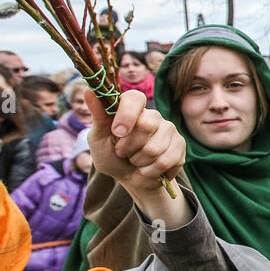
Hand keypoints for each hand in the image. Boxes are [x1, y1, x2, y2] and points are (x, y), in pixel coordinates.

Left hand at [85, 89, 186, 213]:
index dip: (127, 114)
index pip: (135, 98)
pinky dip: (151, 171)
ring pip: (155, 148)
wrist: (131, 179)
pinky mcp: (180, 146)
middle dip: (129, 146)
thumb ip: (98, 115)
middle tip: (123, 152)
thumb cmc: (112, 156)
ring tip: (136, 161)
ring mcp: (169, 129)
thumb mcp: (99, 137)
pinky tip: (148, 169)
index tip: (118, 132)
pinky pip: (166, 160)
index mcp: (132, 109)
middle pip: (146, 125)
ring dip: (139, 161)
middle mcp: (153, 116)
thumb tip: (89, 90)